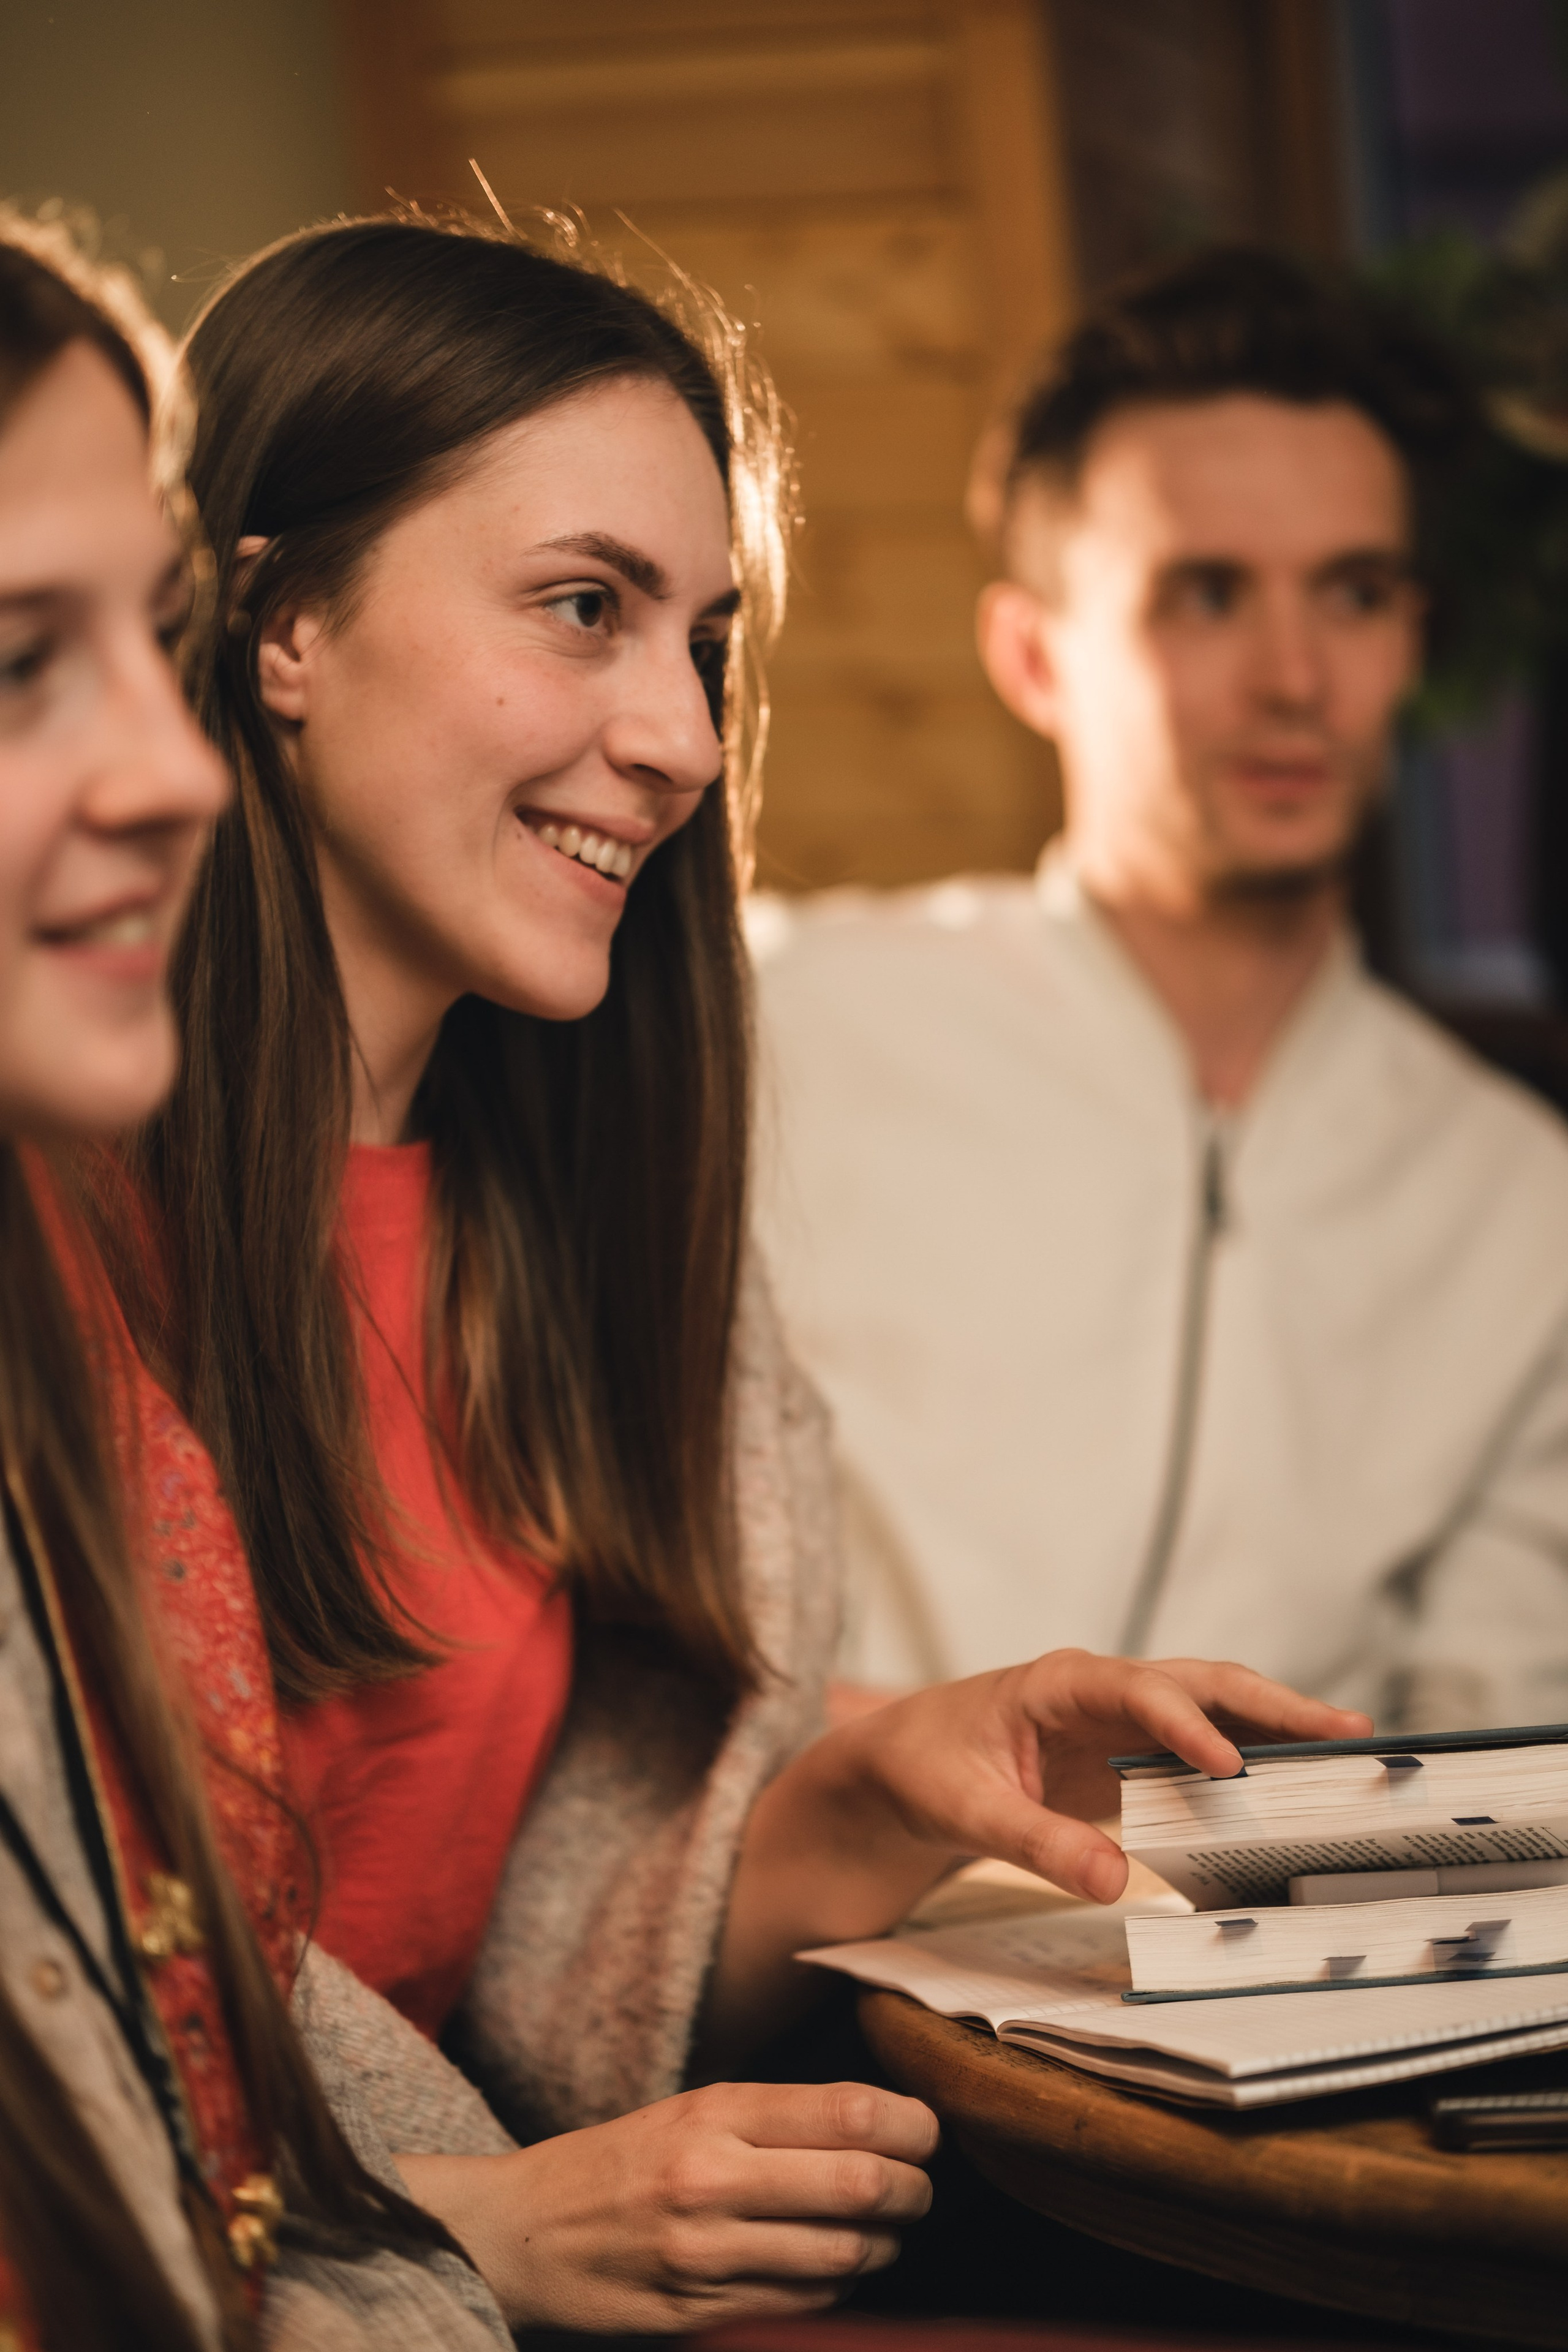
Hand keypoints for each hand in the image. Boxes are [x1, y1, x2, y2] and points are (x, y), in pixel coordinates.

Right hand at [396, 2080, 935, 2331]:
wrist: (515, 2235)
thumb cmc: (611, 2165)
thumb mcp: (686, 2111)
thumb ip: (773, 2118)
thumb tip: (875, 2124)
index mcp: (713, 2113)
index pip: (849, 2112)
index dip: (911, 2126)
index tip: (925, 2133)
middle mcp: (714, 2178)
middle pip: (863, 2186)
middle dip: (914, 2191)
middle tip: (920, 2189)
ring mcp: (707, 2254)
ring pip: (844, 2256)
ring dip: (882, 2247)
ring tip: (882, 2233)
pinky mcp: (699, 2314)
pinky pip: (803, 2308)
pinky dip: (837, 2290)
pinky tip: (833, 2271)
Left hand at [835, 1649, 1370, 1904]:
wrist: (902, 1764)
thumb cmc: (925, 1769)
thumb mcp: (965, 1810)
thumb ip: (1034, 1843)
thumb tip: (1115, 1884)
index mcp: (1060, 1683)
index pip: (1139, 1691)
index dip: (1187, 1725)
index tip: (1232, 1765)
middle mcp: (1102, 1689)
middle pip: (1200, 1684)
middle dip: (1273, 1705)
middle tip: (1348, 1731)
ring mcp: (1121, 1720)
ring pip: (1212, 1711)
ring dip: (1276, 1728)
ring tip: (1351, 1750)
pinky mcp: (1129, 1755)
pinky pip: (1199, 1752)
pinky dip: (1250, 1762)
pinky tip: (1294, 1788)